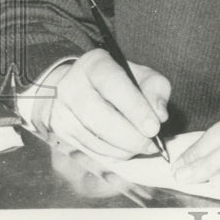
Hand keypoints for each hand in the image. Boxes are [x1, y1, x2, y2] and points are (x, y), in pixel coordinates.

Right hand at [31, 48, 170, 159]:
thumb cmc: (118, 80)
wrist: (78, 86)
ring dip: (122, 149)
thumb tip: (159, 115)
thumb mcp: (142, 74)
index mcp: (94, 64)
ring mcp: (62, 111)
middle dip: (130, 136)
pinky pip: (89, 151)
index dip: (135, 109)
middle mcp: (72, 86)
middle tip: (150, 143)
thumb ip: (156, 90)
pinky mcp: (60, 133)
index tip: (154, 128)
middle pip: (100, 118)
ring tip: (142, 147)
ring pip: (94, 140)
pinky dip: (112, 155)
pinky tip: (126, 150)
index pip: (114, 86)